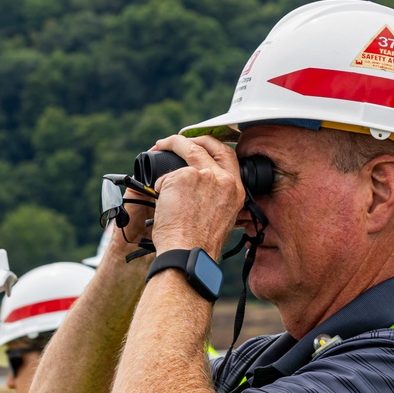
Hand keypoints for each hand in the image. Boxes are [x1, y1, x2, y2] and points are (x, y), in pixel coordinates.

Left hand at [148, 134, 245, 257]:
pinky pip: (165, 176)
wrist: (188, 254)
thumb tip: (204, 188)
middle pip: (206, 145)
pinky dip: (159, 187)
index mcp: (236, 189)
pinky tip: (160, 202)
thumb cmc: (200, 245)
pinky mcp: (182, 177)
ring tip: (158, 155)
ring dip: (168, 152)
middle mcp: (223, 179)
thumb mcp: (223, 218)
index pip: (227, 154)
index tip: (200, 144)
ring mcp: (203, 176)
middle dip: (189, 138)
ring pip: (183, 155)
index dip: (211, 145)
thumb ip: (218, 197)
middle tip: (176, 140)